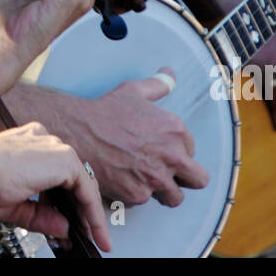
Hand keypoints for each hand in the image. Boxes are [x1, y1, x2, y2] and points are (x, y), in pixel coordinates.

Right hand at [0, 122, 112, 251]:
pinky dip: (92, 213)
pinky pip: (87, 190)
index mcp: (28, 146)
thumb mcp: (15, 208)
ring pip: (82, 184)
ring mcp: (55, 148)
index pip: (56, 175)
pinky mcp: (65, 159)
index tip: (69, 225)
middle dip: (79, 212)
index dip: (65, 204)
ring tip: (93, 238)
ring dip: (88, 215)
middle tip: (85, 236)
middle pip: (72, 179)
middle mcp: (43, 142)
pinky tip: (92, 230)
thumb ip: (41, 216)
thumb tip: (63, 228)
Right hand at [56, 67, 208, 206]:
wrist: (77, 132)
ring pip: (174, 197)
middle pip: (198, 180)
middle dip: (185, 177)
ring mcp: (155, 178)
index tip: (162, 150)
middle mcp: (171, 156)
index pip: (192, 151)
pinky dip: (135, 194)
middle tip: (168, 173)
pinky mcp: (137, 195)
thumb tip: (170, 74)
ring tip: (146, 180)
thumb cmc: (104, 112)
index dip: (178, 151)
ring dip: (163, 191)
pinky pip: (145, 201)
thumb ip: (158, 84)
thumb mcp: (134, 91)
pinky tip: (124, 179)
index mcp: (175, 131)